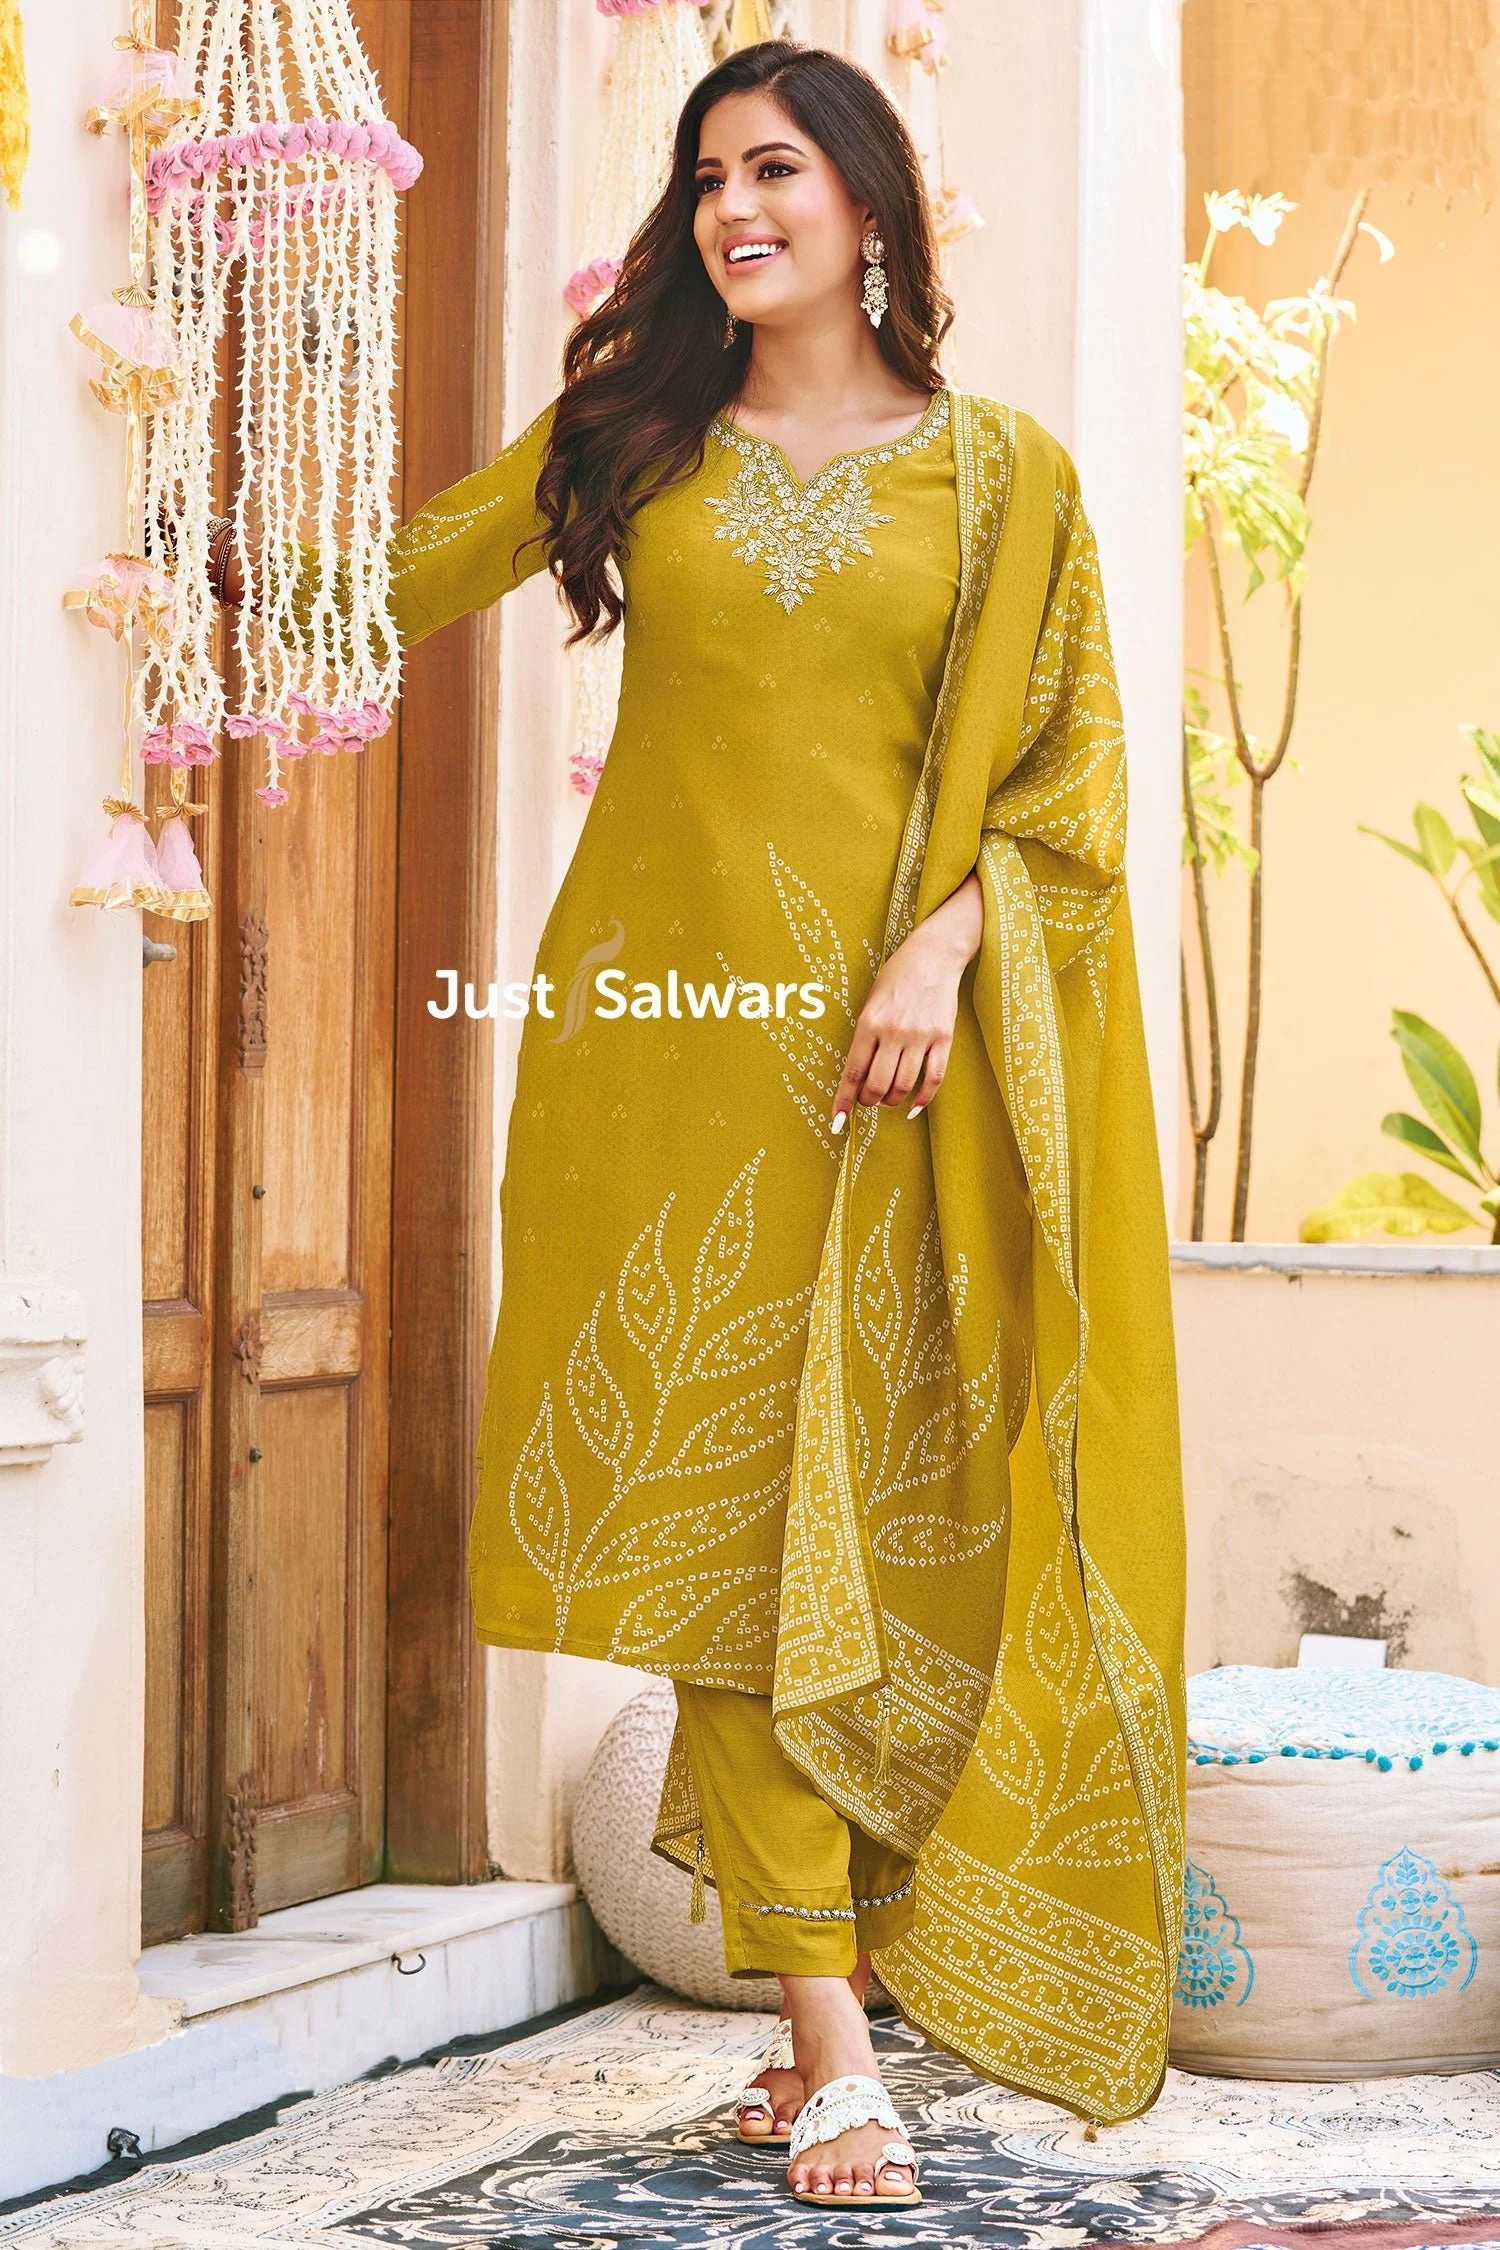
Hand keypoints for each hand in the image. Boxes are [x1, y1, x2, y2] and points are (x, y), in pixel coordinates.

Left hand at [831, 870, 981, 1130]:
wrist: (934, 955)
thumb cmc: (896, 976)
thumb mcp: (870, 1002)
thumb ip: (865, 1037)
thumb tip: (859, 1075)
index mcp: (869, 1023)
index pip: (852, 1072)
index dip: (843, 1100)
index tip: (836, 1121)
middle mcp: (893, 1032)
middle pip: (877, 1085)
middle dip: (869, 1101)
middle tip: (868, 1101)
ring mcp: (920, 1036)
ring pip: (903, 1086)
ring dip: (893, 1101)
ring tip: (889, 1099)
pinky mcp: (943, 1038)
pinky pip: (933, 1078)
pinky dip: (922, 1098)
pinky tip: (914, 1106)